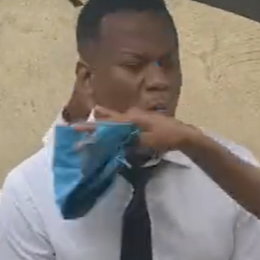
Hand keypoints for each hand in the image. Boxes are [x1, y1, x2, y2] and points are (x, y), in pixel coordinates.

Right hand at [76, 106, 196, 154]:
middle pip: (109, 118)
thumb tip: (112, 144)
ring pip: (116, 121)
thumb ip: (128, 143)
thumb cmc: (166, 138)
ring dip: (105, 126)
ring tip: (92, 131)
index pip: (106, 121)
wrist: (184, 135)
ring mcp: (137, 118)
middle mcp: (132, 114)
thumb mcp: (146, 142)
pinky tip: (112, 135)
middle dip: (95, 123)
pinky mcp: (142, 123)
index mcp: (131, 118)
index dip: (91, 126)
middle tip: (80, 129)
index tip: (76, 128)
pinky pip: (124, 125)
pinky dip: (115, 129)